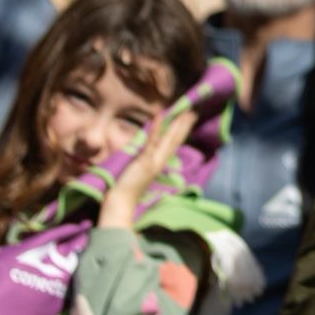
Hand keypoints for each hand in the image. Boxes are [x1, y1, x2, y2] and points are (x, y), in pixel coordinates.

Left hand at [97, 111, 194, 230]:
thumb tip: (144, 156)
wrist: (121, 202)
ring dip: (177, 125)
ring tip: (185, 112)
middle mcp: (159, 162)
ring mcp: (153, 161)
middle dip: (184, 126)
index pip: (172, 146)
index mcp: (158, 165)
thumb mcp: (138, 173)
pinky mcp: (145, 161)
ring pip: (168, 140)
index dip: (180, 133)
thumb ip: (143, 164)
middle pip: (175, 141)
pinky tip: (160, 115)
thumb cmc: (126, 191)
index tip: (187, 121)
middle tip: (193, 112)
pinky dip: (156, 128)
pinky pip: (152, 141)